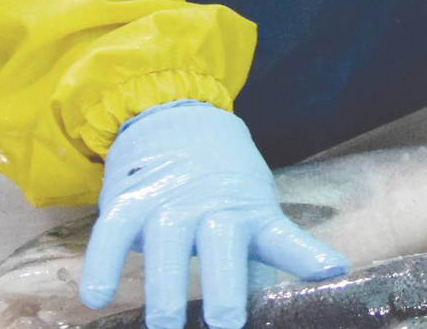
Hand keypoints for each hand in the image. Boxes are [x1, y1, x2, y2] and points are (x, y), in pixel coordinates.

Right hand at [80, 101, 346, 328]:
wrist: (174, 118)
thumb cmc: (221, 186)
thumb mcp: (252, 212)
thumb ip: (263, 259)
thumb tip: (287, 301)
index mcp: (250, 212)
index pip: (282, 236)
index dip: (305, 256)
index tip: (330, 270)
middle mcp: (210, 204)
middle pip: (221, 242)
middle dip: (224, 285)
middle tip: (226, 323)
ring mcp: (167, 200)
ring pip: (166, 241)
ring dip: (164, 286)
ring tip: (165, 324)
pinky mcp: (127, 200)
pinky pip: (110, 233)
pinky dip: (102, 263)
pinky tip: (96, 297)